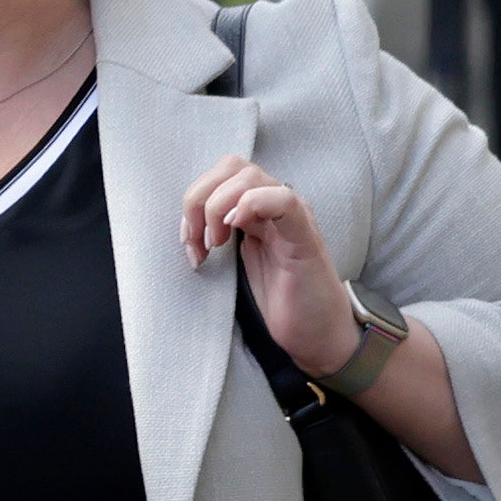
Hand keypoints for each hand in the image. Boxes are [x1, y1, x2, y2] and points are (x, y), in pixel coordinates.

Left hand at [180, 150, 355, 375]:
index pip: (221, 174)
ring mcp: (291, 219)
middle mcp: (274, 206)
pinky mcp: (304, 238)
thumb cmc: (278, 302)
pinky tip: (236, 227)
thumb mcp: (235, 263)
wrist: (315, 334)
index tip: (187, 241)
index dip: (194, 199)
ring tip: (216, 244)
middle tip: (198, 241)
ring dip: (218, 206)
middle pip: (231, 166)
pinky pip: (283, 200)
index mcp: (256, 210)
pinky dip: (252, 204)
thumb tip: (186, 229)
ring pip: (250, 177)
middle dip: (200, 199)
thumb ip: (217, 238)